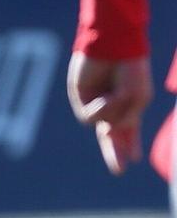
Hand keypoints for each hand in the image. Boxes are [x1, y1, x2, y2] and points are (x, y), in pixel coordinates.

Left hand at [67, 51, 152, 174]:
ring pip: (103, 125)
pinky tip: (104, 98)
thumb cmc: (130, 69)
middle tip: (119, 171)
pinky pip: (90, 117)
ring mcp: (95, 102)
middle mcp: (111, 106)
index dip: (131, 144)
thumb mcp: (138, 97)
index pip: (129, 130)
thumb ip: (126, 118)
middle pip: (111, 136)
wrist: (113, 46)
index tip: (134, 159)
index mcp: (128, 105)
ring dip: (113, 114)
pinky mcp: (79, 98)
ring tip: (117, 95)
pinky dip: (101, 110)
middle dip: (115, 153)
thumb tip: (108, 131)